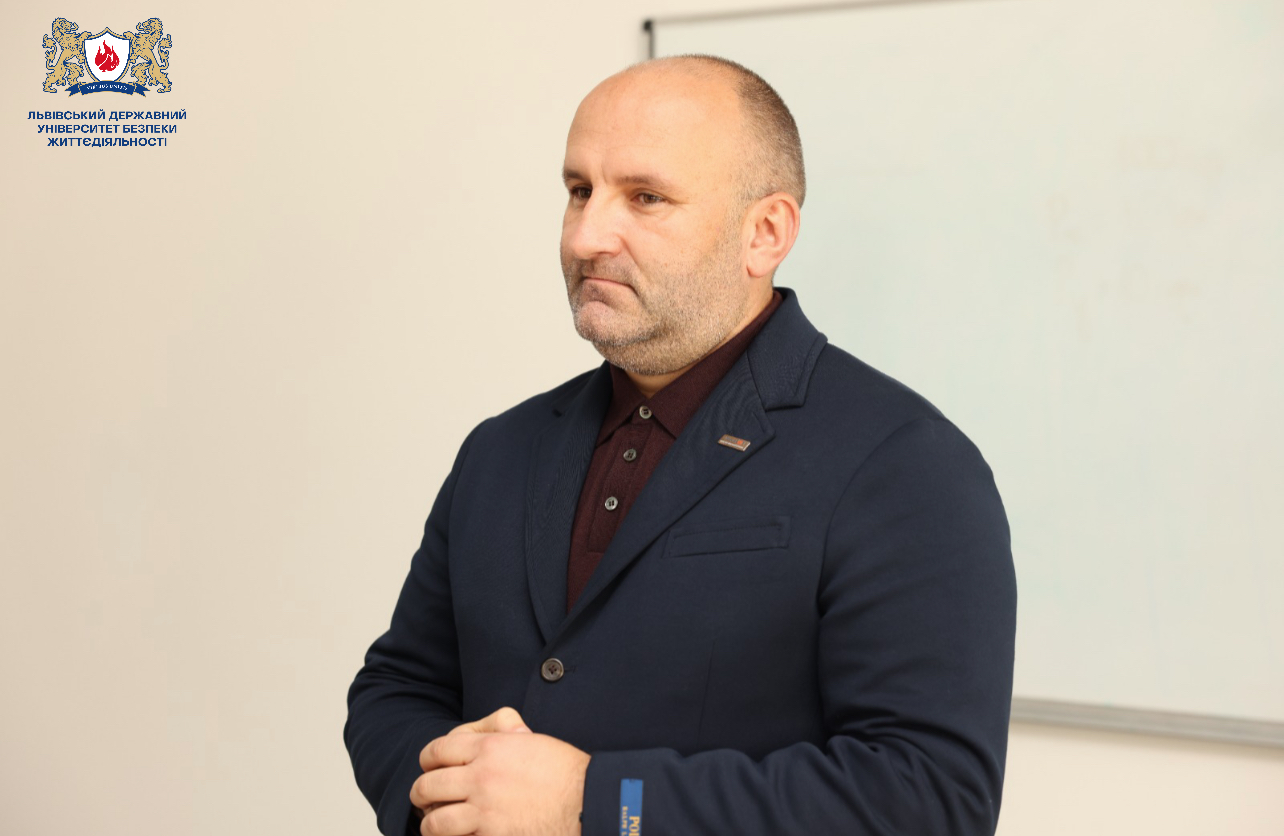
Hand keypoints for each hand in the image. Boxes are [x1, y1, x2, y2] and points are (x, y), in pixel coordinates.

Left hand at [411, 707, 589, 835]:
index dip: (427, 761)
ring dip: (432, 824)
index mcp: (490, 748)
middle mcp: (482, 778)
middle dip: (422, 794)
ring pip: (435, 822)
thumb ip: (502, 730)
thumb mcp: (532, 738)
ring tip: (437, 825)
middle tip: (426, 800)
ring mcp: (485, 812)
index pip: (437, 751)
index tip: (429, 768)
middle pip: (427, 786)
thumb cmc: (566, 773)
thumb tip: (479, 737)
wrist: (589, 802)